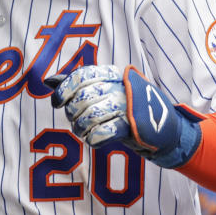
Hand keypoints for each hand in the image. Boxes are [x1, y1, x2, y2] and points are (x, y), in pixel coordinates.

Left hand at [44, 65, 200, 168]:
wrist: (167, 130)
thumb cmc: (130, 109)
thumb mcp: (107, 91)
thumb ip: (79, 85)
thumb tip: (48, 81)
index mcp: (114, 74)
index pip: (82, 76)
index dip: (65, 90)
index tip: (57, 103)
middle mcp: (121, 87)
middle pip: (83, 98)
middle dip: (74, 113)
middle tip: (77, 121)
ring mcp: (128, 106)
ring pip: (90, 116)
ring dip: (81, 128)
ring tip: (85, 132)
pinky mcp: (134, 127)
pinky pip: (102, 133)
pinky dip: (94, 139)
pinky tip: (95, 140)